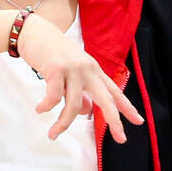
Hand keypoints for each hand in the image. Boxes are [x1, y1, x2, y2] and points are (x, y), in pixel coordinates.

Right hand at [16, 13, 143, 142]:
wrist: (33, 31)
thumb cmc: (50, 53)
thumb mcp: (70, 72)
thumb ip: (79, 93)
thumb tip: (86, 112)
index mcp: (93, 70)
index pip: (114, 91)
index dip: (127, 107)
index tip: (139, 121)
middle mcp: (88, 69)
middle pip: (106, 99)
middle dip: (115, 120)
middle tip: (121, 139)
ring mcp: (73, 68)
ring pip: (74, 105)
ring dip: (63, 124)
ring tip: (53, 134)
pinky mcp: (56, 68)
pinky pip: (53, 97)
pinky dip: (46, 107)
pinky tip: (40, 109)